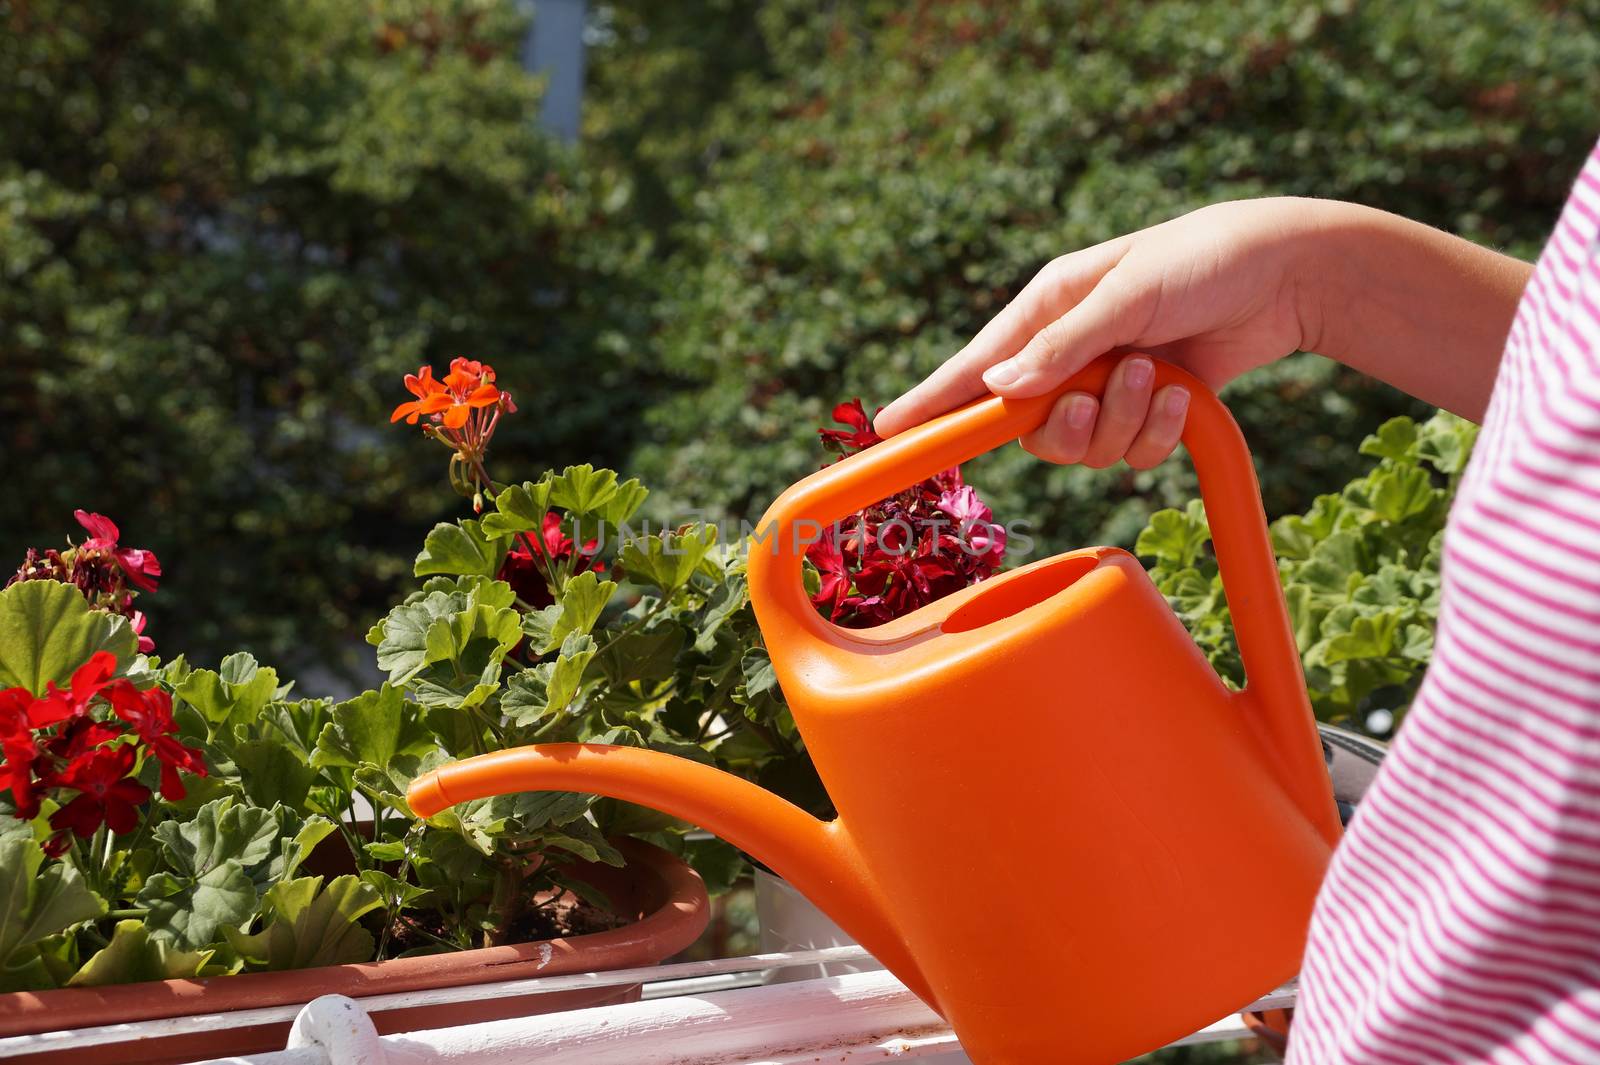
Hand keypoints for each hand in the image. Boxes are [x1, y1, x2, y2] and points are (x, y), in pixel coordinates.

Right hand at [874, 199, 1326, 466]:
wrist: (1286, 273)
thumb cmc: (1201, 260)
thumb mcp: (1128, 293)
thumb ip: (1063, 345)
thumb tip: (996, 390)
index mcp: (1045, 310)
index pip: (974, 367)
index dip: (933, 402)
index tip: (891, 431)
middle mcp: (1068, 352)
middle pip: (1029, 427)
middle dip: (1065, 422)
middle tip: (1096, 392)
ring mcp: (1108, 385)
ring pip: (1084, 446)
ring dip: (1122, 419)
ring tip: (1158, 372)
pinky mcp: (1149, 410)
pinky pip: (1132, 452)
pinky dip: (1157, 430)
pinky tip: (1184, 396)